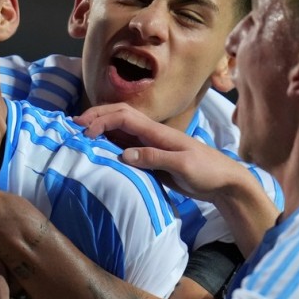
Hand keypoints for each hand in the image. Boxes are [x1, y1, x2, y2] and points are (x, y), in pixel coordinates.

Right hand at [75, 103, 243, 201]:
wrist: (224, 182)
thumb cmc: (208, 171)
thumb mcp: (182, 165)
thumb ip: (154, 158)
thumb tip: (122, 154)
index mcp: (157, 132)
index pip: (124, 117)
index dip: (102, 120)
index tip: (85, 132)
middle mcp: (151, 134)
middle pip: (119, 116)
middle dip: (96, 116)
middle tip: (74, 125)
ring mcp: (151, 145)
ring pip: (121, 130)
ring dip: (101, 128)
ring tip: (80, 134)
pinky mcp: (151, 158)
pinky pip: (126, 147)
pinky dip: (110, 144)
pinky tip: (100, 151)